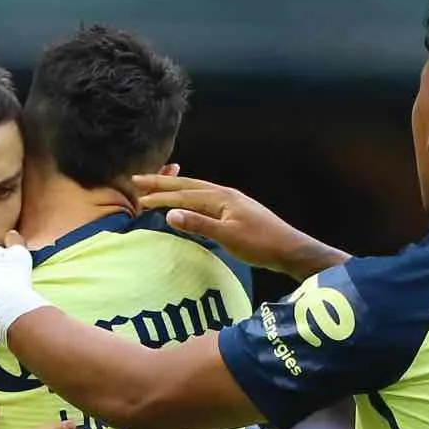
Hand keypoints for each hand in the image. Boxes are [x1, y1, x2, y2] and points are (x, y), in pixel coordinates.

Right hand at [131, 173, 314, 276]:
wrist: (289, 249)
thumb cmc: (260, 244)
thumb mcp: (227, 236)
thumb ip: (198, 224)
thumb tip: (170, 214)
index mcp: (221, 197)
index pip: (184, 194)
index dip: (160, 195)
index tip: (139, 197)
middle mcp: (225, 194)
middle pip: (188, 185)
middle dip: (162, 183)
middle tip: (139, 180)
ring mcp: (231, 201)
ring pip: (196, 189)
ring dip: (175, 187)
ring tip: (157, 186)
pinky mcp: (235, 211)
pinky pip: (205, 198)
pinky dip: (189, 197)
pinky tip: (187, 202)